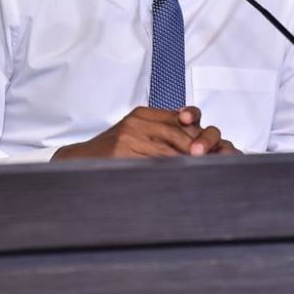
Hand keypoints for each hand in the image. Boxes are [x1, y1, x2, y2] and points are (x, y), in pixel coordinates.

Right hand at [51, 106, 239, 160]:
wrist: (80, 160)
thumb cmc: (111, 150)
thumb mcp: (135, 132)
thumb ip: (160, 130)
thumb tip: (194, 137)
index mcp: (142, 114)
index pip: (181, 117)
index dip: (199, 130)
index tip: (211, 146)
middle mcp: (137, 122)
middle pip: (179, 133)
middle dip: (199, 149)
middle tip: (214, 162)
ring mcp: (129, 137)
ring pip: (170, 150)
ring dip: (189, 162)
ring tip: (204, 171)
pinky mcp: (123, 153)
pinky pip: (154, 163)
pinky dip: (171, 171)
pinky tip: (181, 179)